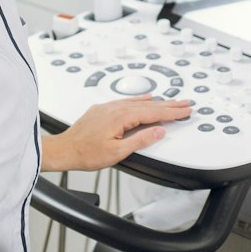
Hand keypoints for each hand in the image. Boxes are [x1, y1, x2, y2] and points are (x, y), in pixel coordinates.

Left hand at [41, 96, 191, 171]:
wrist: (64, 149)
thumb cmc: (86, 153)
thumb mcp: (118, 152)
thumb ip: (140, 140)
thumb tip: (158, 131)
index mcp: (121, 117)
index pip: (154, 113)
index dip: (172, 113)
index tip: (185, 111)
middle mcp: (116, 108)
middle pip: (149, 105)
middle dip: (170, 105)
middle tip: (186, 103)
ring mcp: (108, 108)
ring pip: (139, 102)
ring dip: (157, 101)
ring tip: (172, 101)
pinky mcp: (103, 110)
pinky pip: (127, 100)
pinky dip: (140, 99)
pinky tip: (145, 98)